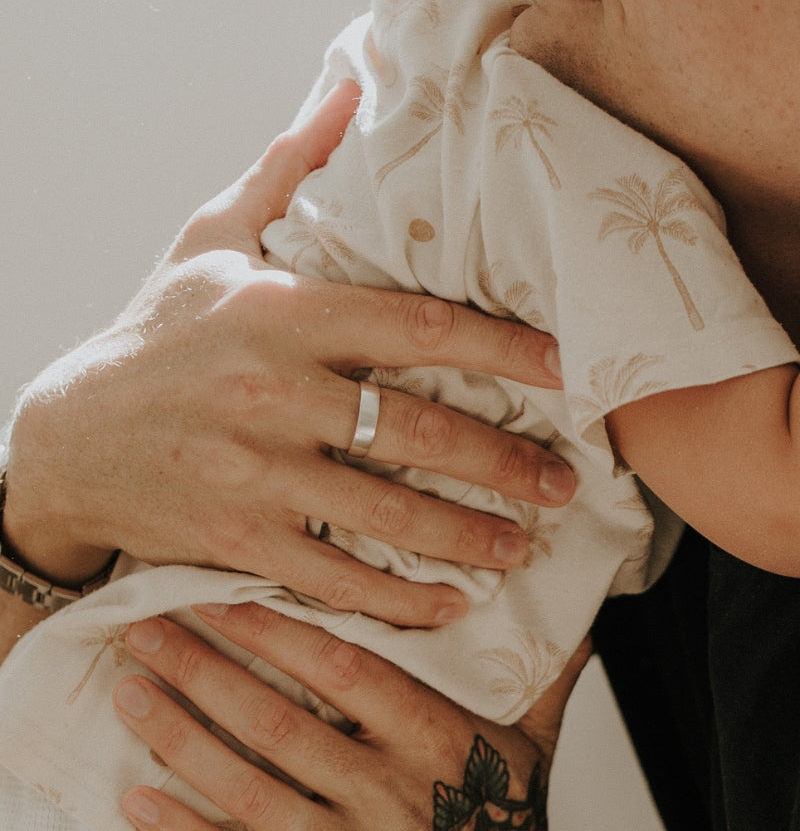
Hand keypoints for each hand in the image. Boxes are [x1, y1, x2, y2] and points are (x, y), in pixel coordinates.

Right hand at [4, 80, 569, 626]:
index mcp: (282, 310)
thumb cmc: (156, 329)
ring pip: (388, 511)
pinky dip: (396, 597)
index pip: (418, 325)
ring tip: (522, 543)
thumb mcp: (211, 235)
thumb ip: (285, 166)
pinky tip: (447, 602)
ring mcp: (256, 470)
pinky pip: (333, 574)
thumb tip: (347, 86)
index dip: (505, 347)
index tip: (569, 366)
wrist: (70, 434)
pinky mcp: (237, 536)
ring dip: (468, 534)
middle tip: (563, 478)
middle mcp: (275, 391)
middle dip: (504, 458)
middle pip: (418, 426)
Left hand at [114, 603, 591, 829]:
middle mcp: (388, 792)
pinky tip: (138, 793)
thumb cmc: (509, 813)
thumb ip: (543, 667)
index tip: (224, 588)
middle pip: (280, 723)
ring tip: (131, 687)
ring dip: (181, 735)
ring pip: (248, 785)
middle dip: (207, 671)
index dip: (280, 628)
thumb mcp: (535, 740)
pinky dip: (182, 830)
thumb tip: (566, 591)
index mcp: (434, 740)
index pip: (344, 670)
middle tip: (149, 626)